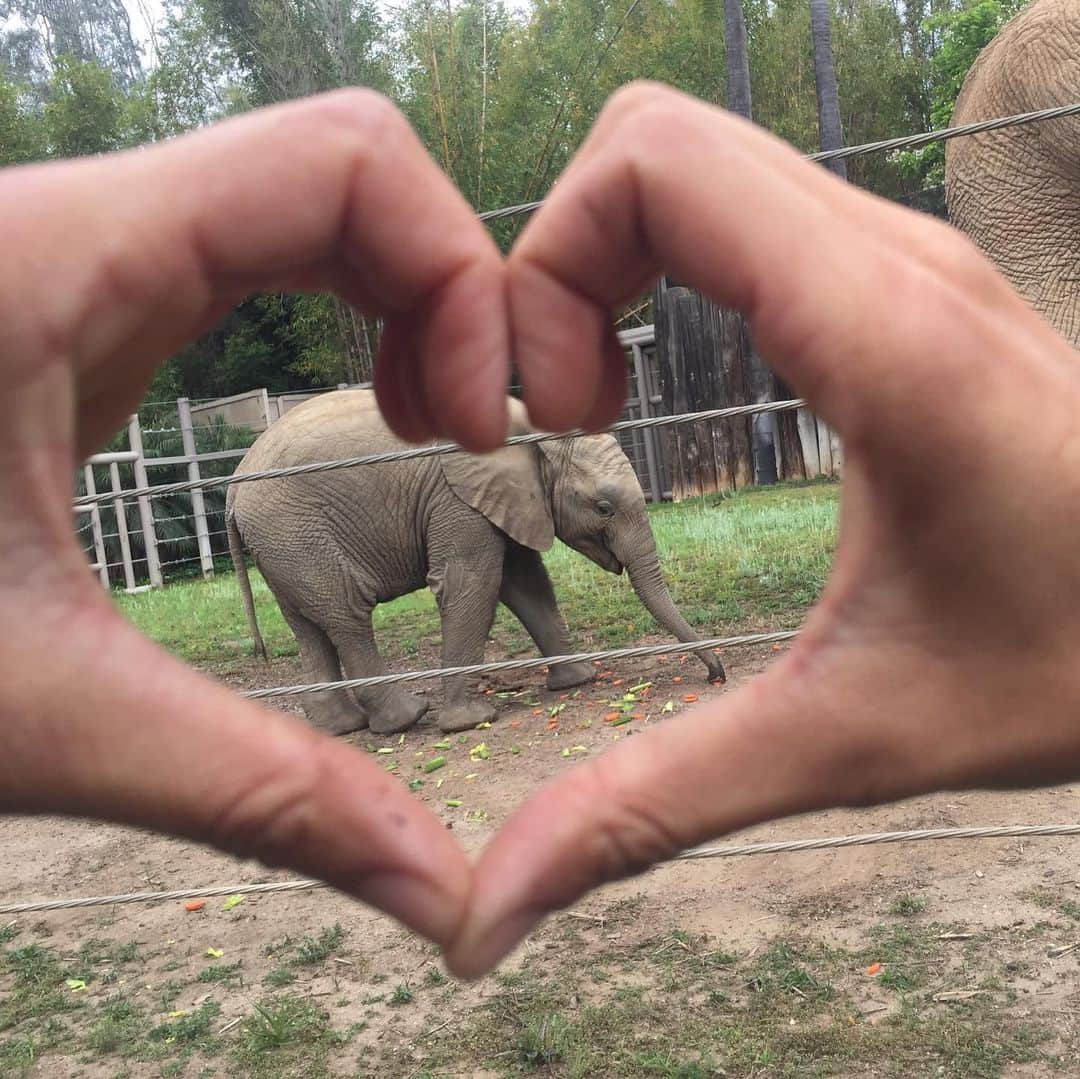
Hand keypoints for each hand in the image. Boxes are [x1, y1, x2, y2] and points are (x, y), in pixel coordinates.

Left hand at [0, 89, 515, 946]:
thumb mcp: (40, 718)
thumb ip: (263, 795)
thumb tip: (442, 896)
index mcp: (52, 262)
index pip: (346, 164)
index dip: (459, 281)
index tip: (479, 431)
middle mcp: (71, 220)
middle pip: (350, 172)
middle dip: (456, 290)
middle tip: (480, 430)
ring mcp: (82, 248)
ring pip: (313, 198)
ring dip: (411, 299)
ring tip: (433, 421)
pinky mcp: (88, 292)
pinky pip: (265, 245)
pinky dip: (355, 310)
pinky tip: (369, 406)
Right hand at [446, 83, 1079, 976]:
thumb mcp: (848, 738)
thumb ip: (652, 805)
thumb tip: (487, 910)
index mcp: (878, 336)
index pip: (654, 167)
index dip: (546, 269)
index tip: (544, 419)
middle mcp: (888, 257)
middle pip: (650, 144)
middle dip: (556, 268)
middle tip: (555, 418)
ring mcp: (897, 255)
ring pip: (687, 171)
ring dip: (599, 274)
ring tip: (589, 414)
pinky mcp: (895, 279)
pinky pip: (730, 215)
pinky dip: (652, 277)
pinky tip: (652, 397)